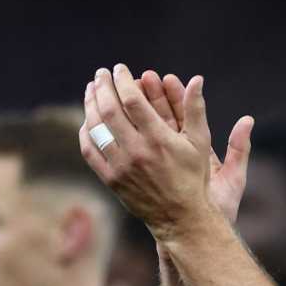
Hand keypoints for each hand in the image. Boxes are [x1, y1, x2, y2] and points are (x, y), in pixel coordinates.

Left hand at [79, 65, 253, 239]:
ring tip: (92, 90)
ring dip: (90, 104)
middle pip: (109, 110)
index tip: (119, 69)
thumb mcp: (200, 142)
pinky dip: (86, 131)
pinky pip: (90, 150)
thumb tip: (196, 79)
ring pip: (96, 128)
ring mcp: (121, 166)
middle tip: (102, 74)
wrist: (180, 217)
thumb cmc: (193, 177)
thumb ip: (195, 109)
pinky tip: (89, 119)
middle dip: (103, 86)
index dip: (123, 80)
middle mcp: (137, 152)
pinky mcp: (110, 179)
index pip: (132, 100)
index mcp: (159, 139)